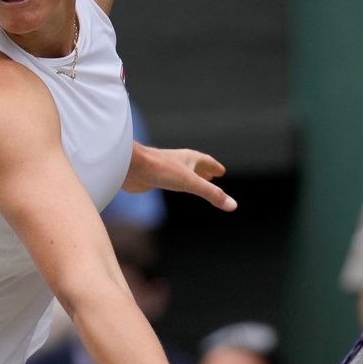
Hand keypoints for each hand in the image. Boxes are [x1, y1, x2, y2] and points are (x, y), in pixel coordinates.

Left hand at [122, 144, 236, 211]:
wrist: (129, 166)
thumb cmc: (159, 169)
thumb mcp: (190, 183)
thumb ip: (211, 193)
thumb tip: (233, 205)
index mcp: (188, 158)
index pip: (206, 161)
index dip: (214, 167)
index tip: (221, 171)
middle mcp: (177, 161)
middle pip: (195, 165)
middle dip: (204, 170)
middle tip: (212, 175)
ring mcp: (165, 168)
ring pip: (181, 172)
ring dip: (190, 176)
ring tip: (195, 180)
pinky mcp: (153, 177)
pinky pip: (168, 179)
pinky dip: (175, 182)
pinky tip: (171, 185)